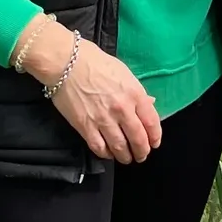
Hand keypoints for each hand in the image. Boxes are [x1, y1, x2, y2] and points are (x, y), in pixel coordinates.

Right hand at [15, 14, 162, 162]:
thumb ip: (138, 92)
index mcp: (135, 94)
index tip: (154, 143)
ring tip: (127, 158)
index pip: (152, 122)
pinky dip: (106, 154)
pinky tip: (108, 154)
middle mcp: (122, 109)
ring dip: (125, 156)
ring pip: (120, 147)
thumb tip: (150, 104)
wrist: (67, 62)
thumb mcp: (124, 73)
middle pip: (138, 138)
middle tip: (142, 155)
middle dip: (142, 151)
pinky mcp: (85, 127)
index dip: (155, 137)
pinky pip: (99, 147)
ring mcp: (103, 120)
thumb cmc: (96, 62)